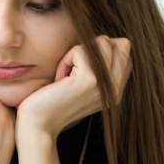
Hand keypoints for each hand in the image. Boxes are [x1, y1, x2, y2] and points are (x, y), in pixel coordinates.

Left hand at [15, 36, 131, 139]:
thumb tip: (104, 39)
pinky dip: (65, 60)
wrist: (38, 124)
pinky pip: (80, 50)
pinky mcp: (89, 81)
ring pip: (102, 42)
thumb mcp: (81, 82)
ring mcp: (106, 85)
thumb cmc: (52, 100)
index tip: (82, 68)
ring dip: (78, 53)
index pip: (125, 51)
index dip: (102, 50)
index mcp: (117, 90)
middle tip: (75, 70)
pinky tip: (59, 80)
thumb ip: (98, 65)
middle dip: (93, 48)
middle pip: (121, 43)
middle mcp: (116, 90)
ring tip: (67, 75)